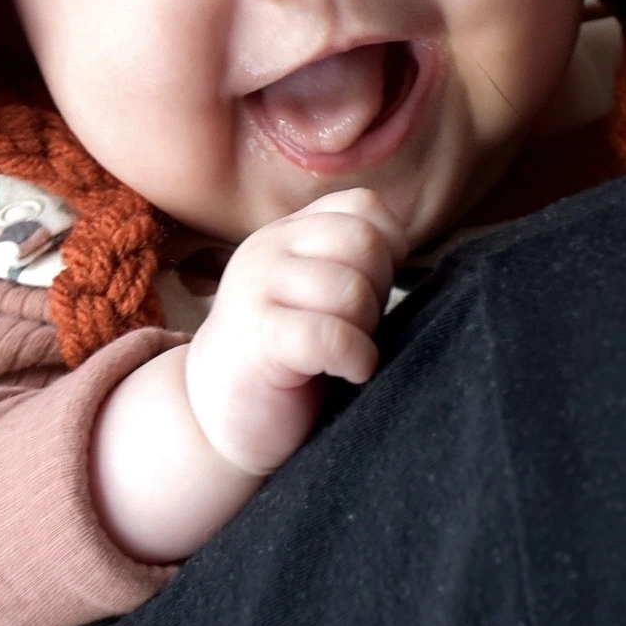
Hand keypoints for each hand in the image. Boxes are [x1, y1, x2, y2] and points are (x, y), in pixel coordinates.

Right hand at [184, 189, 405, 477]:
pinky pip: (331, 336)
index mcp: (288, 233)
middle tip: (360, 327)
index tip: (375, 289)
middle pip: (363, 240)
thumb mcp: (317, 295)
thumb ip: (353, 263)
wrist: (220, 418)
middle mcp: (268, 248)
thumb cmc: (287, 359)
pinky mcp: (256, 338)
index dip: (389, 247)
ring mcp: (255, 289)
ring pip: (350, 289)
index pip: (362, 206)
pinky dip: (356, 358)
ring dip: (366, 329)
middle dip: (379, 288)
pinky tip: (347, 372)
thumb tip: (404, 248)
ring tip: (347, 352)